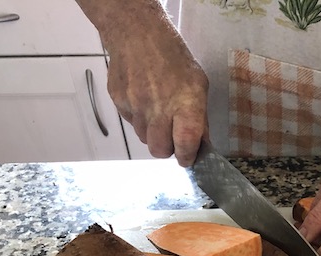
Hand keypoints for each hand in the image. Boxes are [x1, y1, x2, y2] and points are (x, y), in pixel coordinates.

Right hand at [105, 31, 208, 165]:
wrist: (137, 32)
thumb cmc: (173, 57)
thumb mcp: (198, 84)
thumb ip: (200, 117)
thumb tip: (201, 144)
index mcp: (185, 103)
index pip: (184, 143)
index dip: (186, 156)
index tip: (187, 157)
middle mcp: (159, 107)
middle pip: (159, 150)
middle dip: (167, 149)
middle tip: (172, 138)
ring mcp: (135, 105)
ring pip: (144, 138)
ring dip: (152, 133)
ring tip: (157, 112)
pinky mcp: (118, 102)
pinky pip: (130, 122)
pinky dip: (138, 118)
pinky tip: (144, 99)